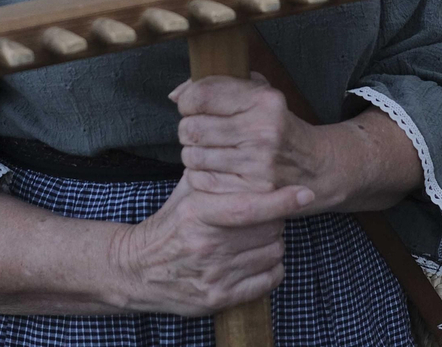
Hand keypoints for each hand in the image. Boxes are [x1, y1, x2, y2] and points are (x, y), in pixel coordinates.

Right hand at [108, 174, 307, 315]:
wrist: (137, 270)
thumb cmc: (169, 225)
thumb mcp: (185, 193)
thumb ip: (212, 171)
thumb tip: (238, 142)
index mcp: (198, 214)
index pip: (249, 207)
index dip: (281, 200)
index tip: (305, 192)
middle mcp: (206, 245)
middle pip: (268, 229)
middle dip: (274, 219)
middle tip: (264, 216)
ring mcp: (213, 275)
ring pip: (272, 253)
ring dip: (272, 244)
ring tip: (255, 238)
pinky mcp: (217, 299)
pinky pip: (267, 280)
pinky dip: (271, 269)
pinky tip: (256, 259)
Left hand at [173, 74, 320, 200]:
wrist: (316, 166)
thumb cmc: (278, 126)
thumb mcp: (259, 95)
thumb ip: (218, 86)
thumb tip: (175, 95)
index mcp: (264, 100)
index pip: (202, 96)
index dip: (187, 101)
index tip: (191, 107)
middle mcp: (262, 130)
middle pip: (192, 128)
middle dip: (188, 130)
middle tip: (199, 132)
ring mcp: (258, 163)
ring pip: (193, 156)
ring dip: (193, 154)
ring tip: (208, 151)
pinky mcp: (253, 192)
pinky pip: (202, 181)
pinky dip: (200, 176)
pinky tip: (214, 169)